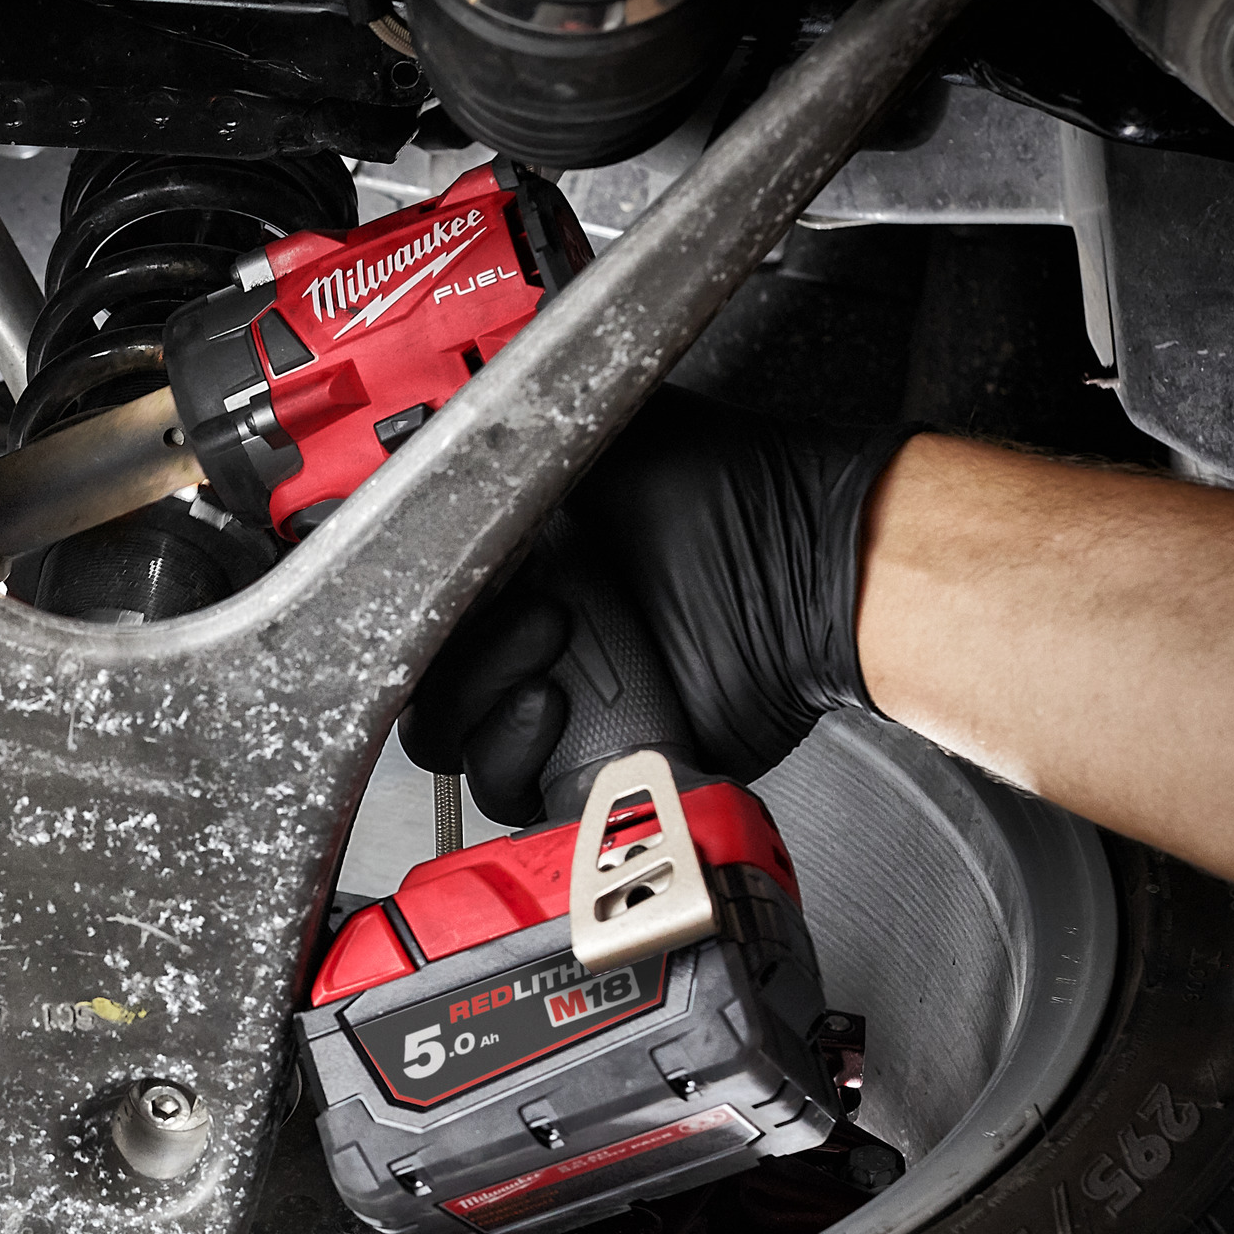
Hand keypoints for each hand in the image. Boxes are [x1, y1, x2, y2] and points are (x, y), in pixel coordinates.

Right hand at [403, 385, 916, 821]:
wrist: (811, 572)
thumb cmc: (733, 495)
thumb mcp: (601, 439)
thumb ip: (509, 451)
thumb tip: (435, 448)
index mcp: (517, 572)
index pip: (422, 616)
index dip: (423, 613)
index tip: (457, 589)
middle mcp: (532, 644)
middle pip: (429, 692)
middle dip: (458, 669)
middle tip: (535, 620)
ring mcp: (564, 712)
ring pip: (462, 750)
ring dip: (483, 716)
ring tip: (548, 680)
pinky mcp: (597, 769)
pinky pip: (520, 794)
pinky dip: (519, 763)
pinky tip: (558, 715)